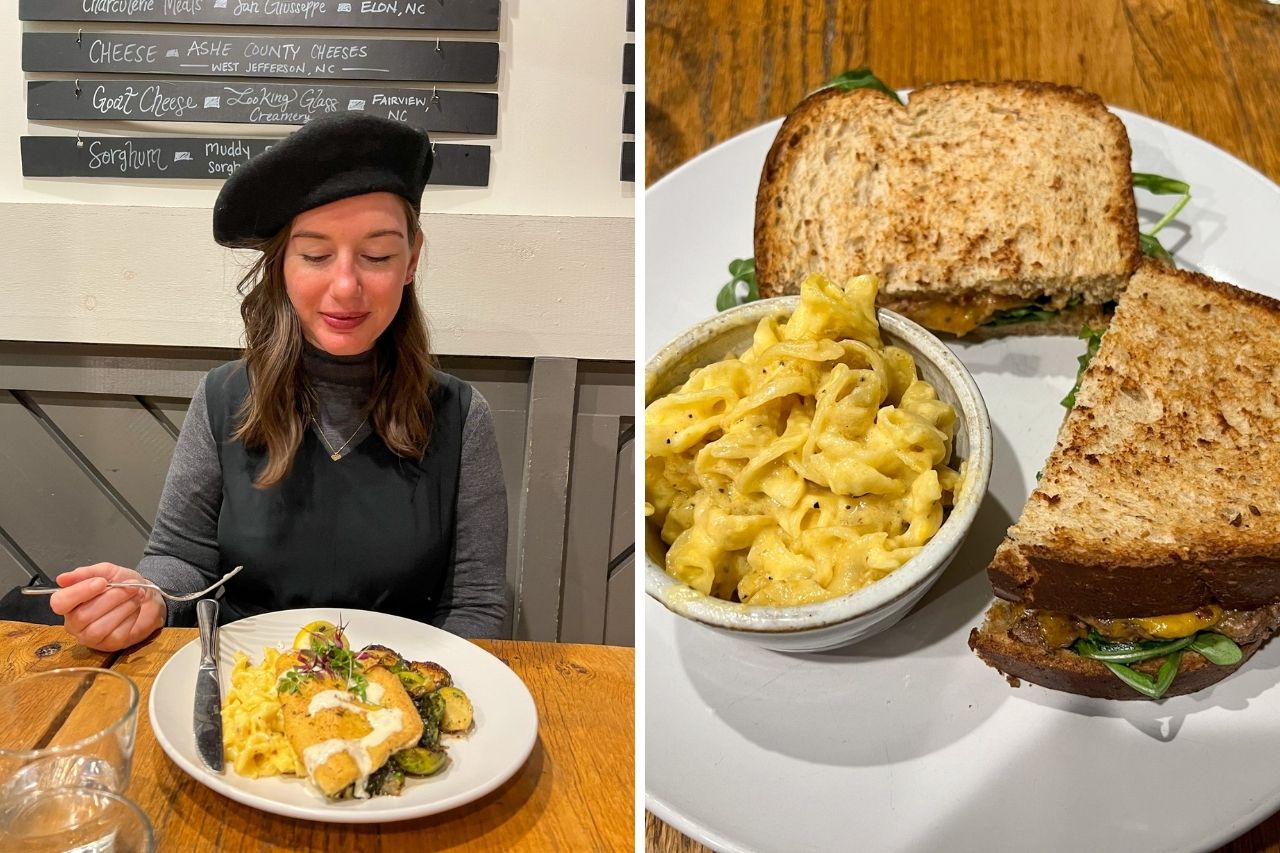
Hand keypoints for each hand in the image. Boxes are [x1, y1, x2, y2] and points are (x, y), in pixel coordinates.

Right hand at [50, 563, 166, 651]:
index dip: (79, 592)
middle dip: (111, 598)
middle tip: (130, 586)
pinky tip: (135, 609)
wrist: (148, 597)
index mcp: (69, 603)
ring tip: (135, 596)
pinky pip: (116, 634)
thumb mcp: (107, 572)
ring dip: (123, 608)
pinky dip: (130, 618)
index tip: (101, 582)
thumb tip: (62, 578)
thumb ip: (86, 573)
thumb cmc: (124, 585)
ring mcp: (90, 637)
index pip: (60, 603)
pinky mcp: (109, 644)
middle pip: (82, 615)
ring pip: (98, 628)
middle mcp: (75, 623)